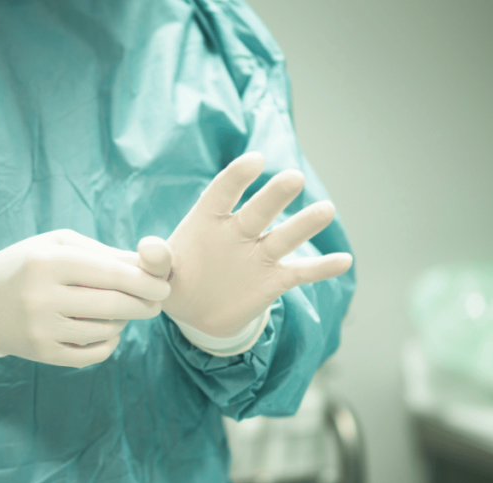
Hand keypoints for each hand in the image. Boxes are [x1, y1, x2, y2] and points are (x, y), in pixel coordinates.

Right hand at [0, 229, 171, 366]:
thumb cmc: (29, 266)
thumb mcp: (58, 246)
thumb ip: (104, 253)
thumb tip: (151, 268)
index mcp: (48, 263)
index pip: (111, 274)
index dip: (145, 281)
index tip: (164, 286)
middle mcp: (42, 297)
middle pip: (114, 305)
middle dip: (144, 304)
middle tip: (155, 301)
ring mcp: (42, 329)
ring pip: (107, 330)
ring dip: (123, 321)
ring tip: (118, 310)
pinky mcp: (43, 354)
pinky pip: (94, 353)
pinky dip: (109, 342)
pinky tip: (106, 330)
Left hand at [162, 152, 352, 337]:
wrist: (193, 312)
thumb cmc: (174, 281)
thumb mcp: (157, 274)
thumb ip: (154, 260)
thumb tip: (148, 246)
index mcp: (208, 220)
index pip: (223, 192)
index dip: (238, 177)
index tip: (254, 160)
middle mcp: (238, 231)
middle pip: (259, 209)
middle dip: (275, 194)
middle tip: (293, 178)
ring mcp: (258, 254)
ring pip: (285, 235)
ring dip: (305, 224)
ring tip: (326, 210)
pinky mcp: (272, 280)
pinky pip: (299, 272)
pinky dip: (321, 268)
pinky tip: (344, 260)